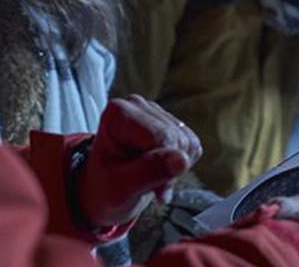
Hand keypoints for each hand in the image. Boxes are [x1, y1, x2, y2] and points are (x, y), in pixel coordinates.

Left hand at [78, 96, 202, 227]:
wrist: (105, 192)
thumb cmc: (106, 190)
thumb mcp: (121, 188)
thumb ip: (149, 172)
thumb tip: (182, 160)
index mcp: (118, 113)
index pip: (162, 137)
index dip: (162, 167)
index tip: (150, 188)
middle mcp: (136, 104)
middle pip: (176, 139)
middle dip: (168, 169)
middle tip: (148, 185)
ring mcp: (154, 112)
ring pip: (187, 142)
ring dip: (174, 168)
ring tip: (150, 177)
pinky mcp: (169, 122)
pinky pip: (193, 145)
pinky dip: (181, 164)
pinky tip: (159, 169)